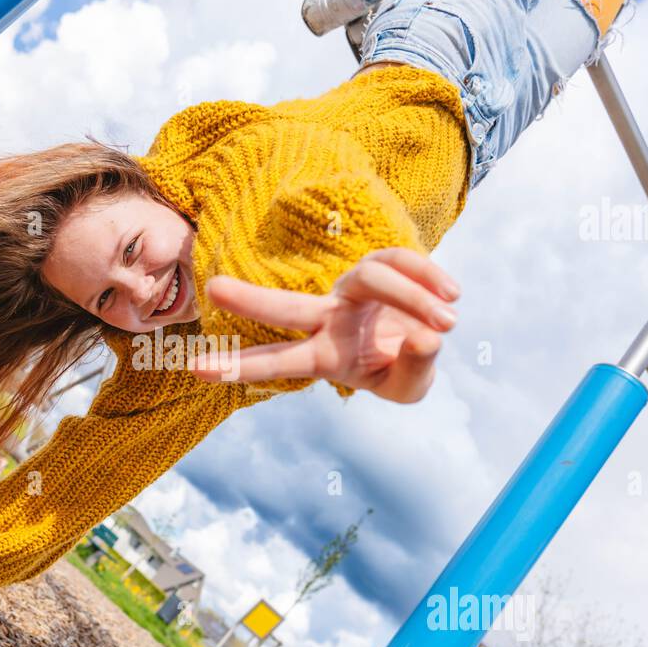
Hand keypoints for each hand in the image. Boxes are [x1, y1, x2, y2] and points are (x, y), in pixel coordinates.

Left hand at [187, 247, 459, 403]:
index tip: (195, 370)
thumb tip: (423, 336)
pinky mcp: (380, 265)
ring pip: (372, 278)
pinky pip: (401, 261)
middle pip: (286, 308)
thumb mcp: (411, 385)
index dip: (241, 366)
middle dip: (251, 301)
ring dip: (414, 300)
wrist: (426, 335)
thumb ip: (415, 368)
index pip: (279, 362)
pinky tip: (452, 295)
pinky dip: (428, 276)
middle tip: (212, 288)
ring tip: (448, 323)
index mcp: (325, 355)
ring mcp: (351, 289)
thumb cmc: (404, 367)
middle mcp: (329, 318)